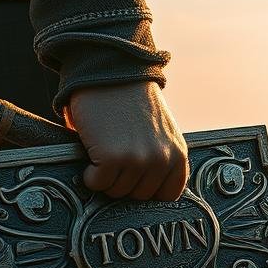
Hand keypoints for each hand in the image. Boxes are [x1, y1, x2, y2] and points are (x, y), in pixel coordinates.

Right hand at [64, 80, 188, 201]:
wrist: (111, 72)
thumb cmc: (131, 103)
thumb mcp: (159, 132)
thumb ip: (158, 160)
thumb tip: (143, 190)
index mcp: (177, 154)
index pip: (168, 194)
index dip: (147, 188)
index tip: (135, 178)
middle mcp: (161, 159)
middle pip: (139, 196)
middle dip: (124, 182)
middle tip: (115, 159)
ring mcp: (137, 160)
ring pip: (117, 191)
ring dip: (106, 178)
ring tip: (104, 153)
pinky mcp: (112, 157)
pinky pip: (98, 183)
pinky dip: (89, 175)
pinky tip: (91, 156)